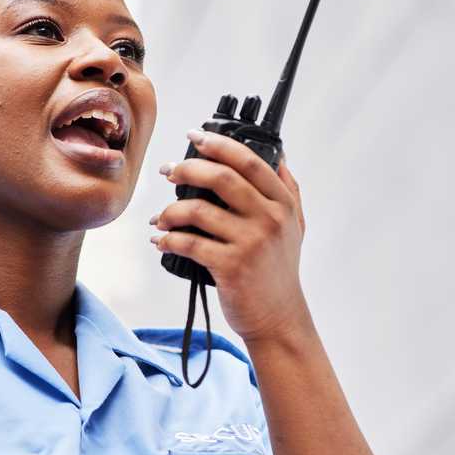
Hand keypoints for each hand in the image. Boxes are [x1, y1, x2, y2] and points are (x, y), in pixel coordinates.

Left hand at [150, 129, 309, 343]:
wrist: (278, 318)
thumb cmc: (279, 270)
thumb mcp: (294, 227)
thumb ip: (289, 190)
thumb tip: (279, 156)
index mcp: (282, 203)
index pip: (249, 161)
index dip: (219, 144)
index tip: (195, 137)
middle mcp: (269, 219)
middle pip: (221, 178)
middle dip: (187, 169)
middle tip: (168, 171)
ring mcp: (250, 243)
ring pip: (198, 210)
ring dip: (170, 210)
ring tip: (160, 217)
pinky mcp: (230, 267)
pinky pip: (189, 244)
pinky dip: (168, 239)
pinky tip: (160, 240)